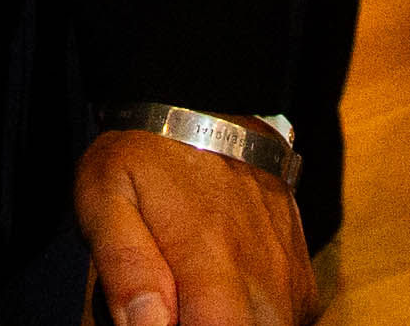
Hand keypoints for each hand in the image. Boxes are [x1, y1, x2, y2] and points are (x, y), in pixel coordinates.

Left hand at [74, 131, 315, 325]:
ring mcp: (289, 276)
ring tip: (192, 297)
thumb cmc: (147, 154)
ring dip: (231, 322)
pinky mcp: (302, 276)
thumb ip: (125, 266)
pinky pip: (284, 318)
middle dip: (205, 325)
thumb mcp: (107, 195)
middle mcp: (264, 273)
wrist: (206, 105)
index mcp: (212, 259)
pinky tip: (221, 296)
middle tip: (172, 301)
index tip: (161, 314)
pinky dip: (254, 319)